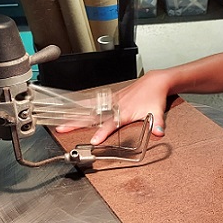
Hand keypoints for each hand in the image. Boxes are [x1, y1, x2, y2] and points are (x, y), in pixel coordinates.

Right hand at [55, 71, 170, 142]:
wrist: (154, 82)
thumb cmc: (154, 96)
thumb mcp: (158, 111)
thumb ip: (158, 124)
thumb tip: (159, 132)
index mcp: (124, 111)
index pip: (110, 124)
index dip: (102, 132)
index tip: (94, 140)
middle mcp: (115, 105)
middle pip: (93, 116)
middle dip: (77, 123)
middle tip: (63, 129)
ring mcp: (112, 101)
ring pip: (90, 109)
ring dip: (75, 115)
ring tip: (62, 122)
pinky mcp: (111, 98)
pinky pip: (93, 102)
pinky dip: (82, 106)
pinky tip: (73, 110)